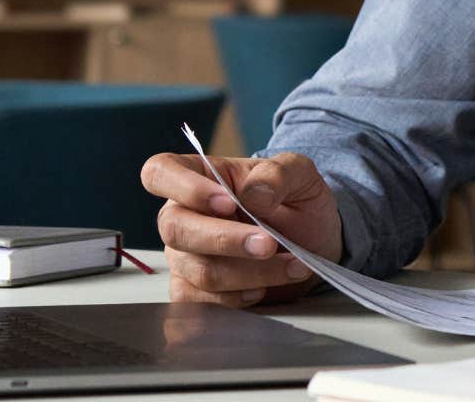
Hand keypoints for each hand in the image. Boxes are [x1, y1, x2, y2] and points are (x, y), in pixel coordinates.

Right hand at [140, 151, 340, 306]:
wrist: (315, 241)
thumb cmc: (297, 201)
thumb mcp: (300, 174)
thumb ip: (278, 174)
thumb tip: (254, 195)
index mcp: (200, 177)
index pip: (160, 172)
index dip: (184, 188)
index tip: (228, 202)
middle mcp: (182, 216)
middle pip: (175, 229)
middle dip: (226, 240)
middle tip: (269, 244)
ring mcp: (184, 256)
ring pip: (199, 270)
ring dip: (250, 272)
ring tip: (292, 265)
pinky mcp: (192, 290)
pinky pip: (200, 302)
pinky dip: (238, 298)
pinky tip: (263, 288)